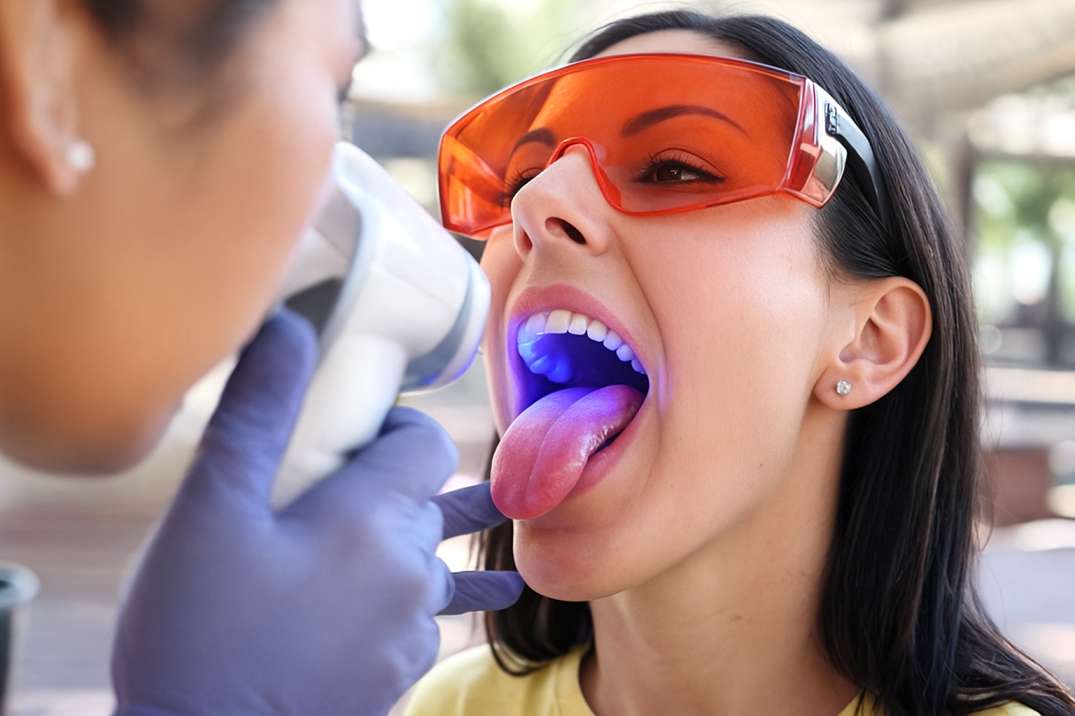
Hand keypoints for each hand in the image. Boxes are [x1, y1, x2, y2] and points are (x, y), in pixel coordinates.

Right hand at [111, 311, 522, 715]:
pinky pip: (426, 617)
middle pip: (431, 500)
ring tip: (493, 525)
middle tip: (363, 474)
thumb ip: (256, 415)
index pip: (429, 444)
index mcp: (373, 520)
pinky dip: (418, 598)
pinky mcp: (397, 671)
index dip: (400, 425)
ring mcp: (408, 627)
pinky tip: (408, 607)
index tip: (360, 429)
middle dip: (401, 479)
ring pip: (440, 562)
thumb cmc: (198, 634)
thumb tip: (288, 327)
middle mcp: (409, 572)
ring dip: (438, 539)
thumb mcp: (210, 511)